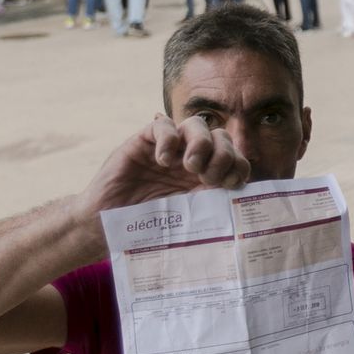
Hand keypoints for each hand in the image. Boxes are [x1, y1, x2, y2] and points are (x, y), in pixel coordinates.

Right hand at [78, 115, 250, 217]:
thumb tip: (245, 202)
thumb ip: (213, 206)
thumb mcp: (190, 219)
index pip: (234, 156)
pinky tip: (164, 161)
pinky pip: (162, 125)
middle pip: (220, 136)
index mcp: (205, 176)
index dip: (239, 164)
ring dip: (201, 143)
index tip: (232, 184)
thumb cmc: (149, 229)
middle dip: (223, 155)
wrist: (108, 229)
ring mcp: (168, 149)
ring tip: (191, 166)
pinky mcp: (142, 143)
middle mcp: (189, 158)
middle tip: (209, 177)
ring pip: (196, 124)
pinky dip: (169, 138)